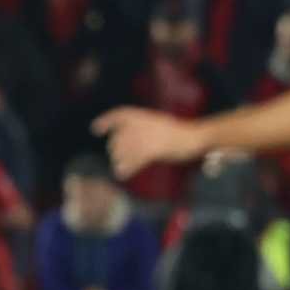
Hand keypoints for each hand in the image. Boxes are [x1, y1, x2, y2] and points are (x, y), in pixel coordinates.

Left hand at [92, 107, 208, 179]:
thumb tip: (119, 144)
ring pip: (123, 151)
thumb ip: (138, 130)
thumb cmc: (177, 133)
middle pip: (118, 138)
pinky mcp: (152, 150)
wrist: (194, 137)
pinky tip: (122, 174)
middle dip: (115, 150)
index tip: (95, 130)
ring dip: (119, 161)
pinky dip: (127, 168)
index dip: (106, 121)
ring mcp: (146, 136)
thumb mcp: (156, 124)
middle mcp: (141, 124)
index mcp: (142, 115)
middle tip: (116, 158)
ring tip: (119, 167)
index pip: (119, 114)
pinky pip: (134, 161)